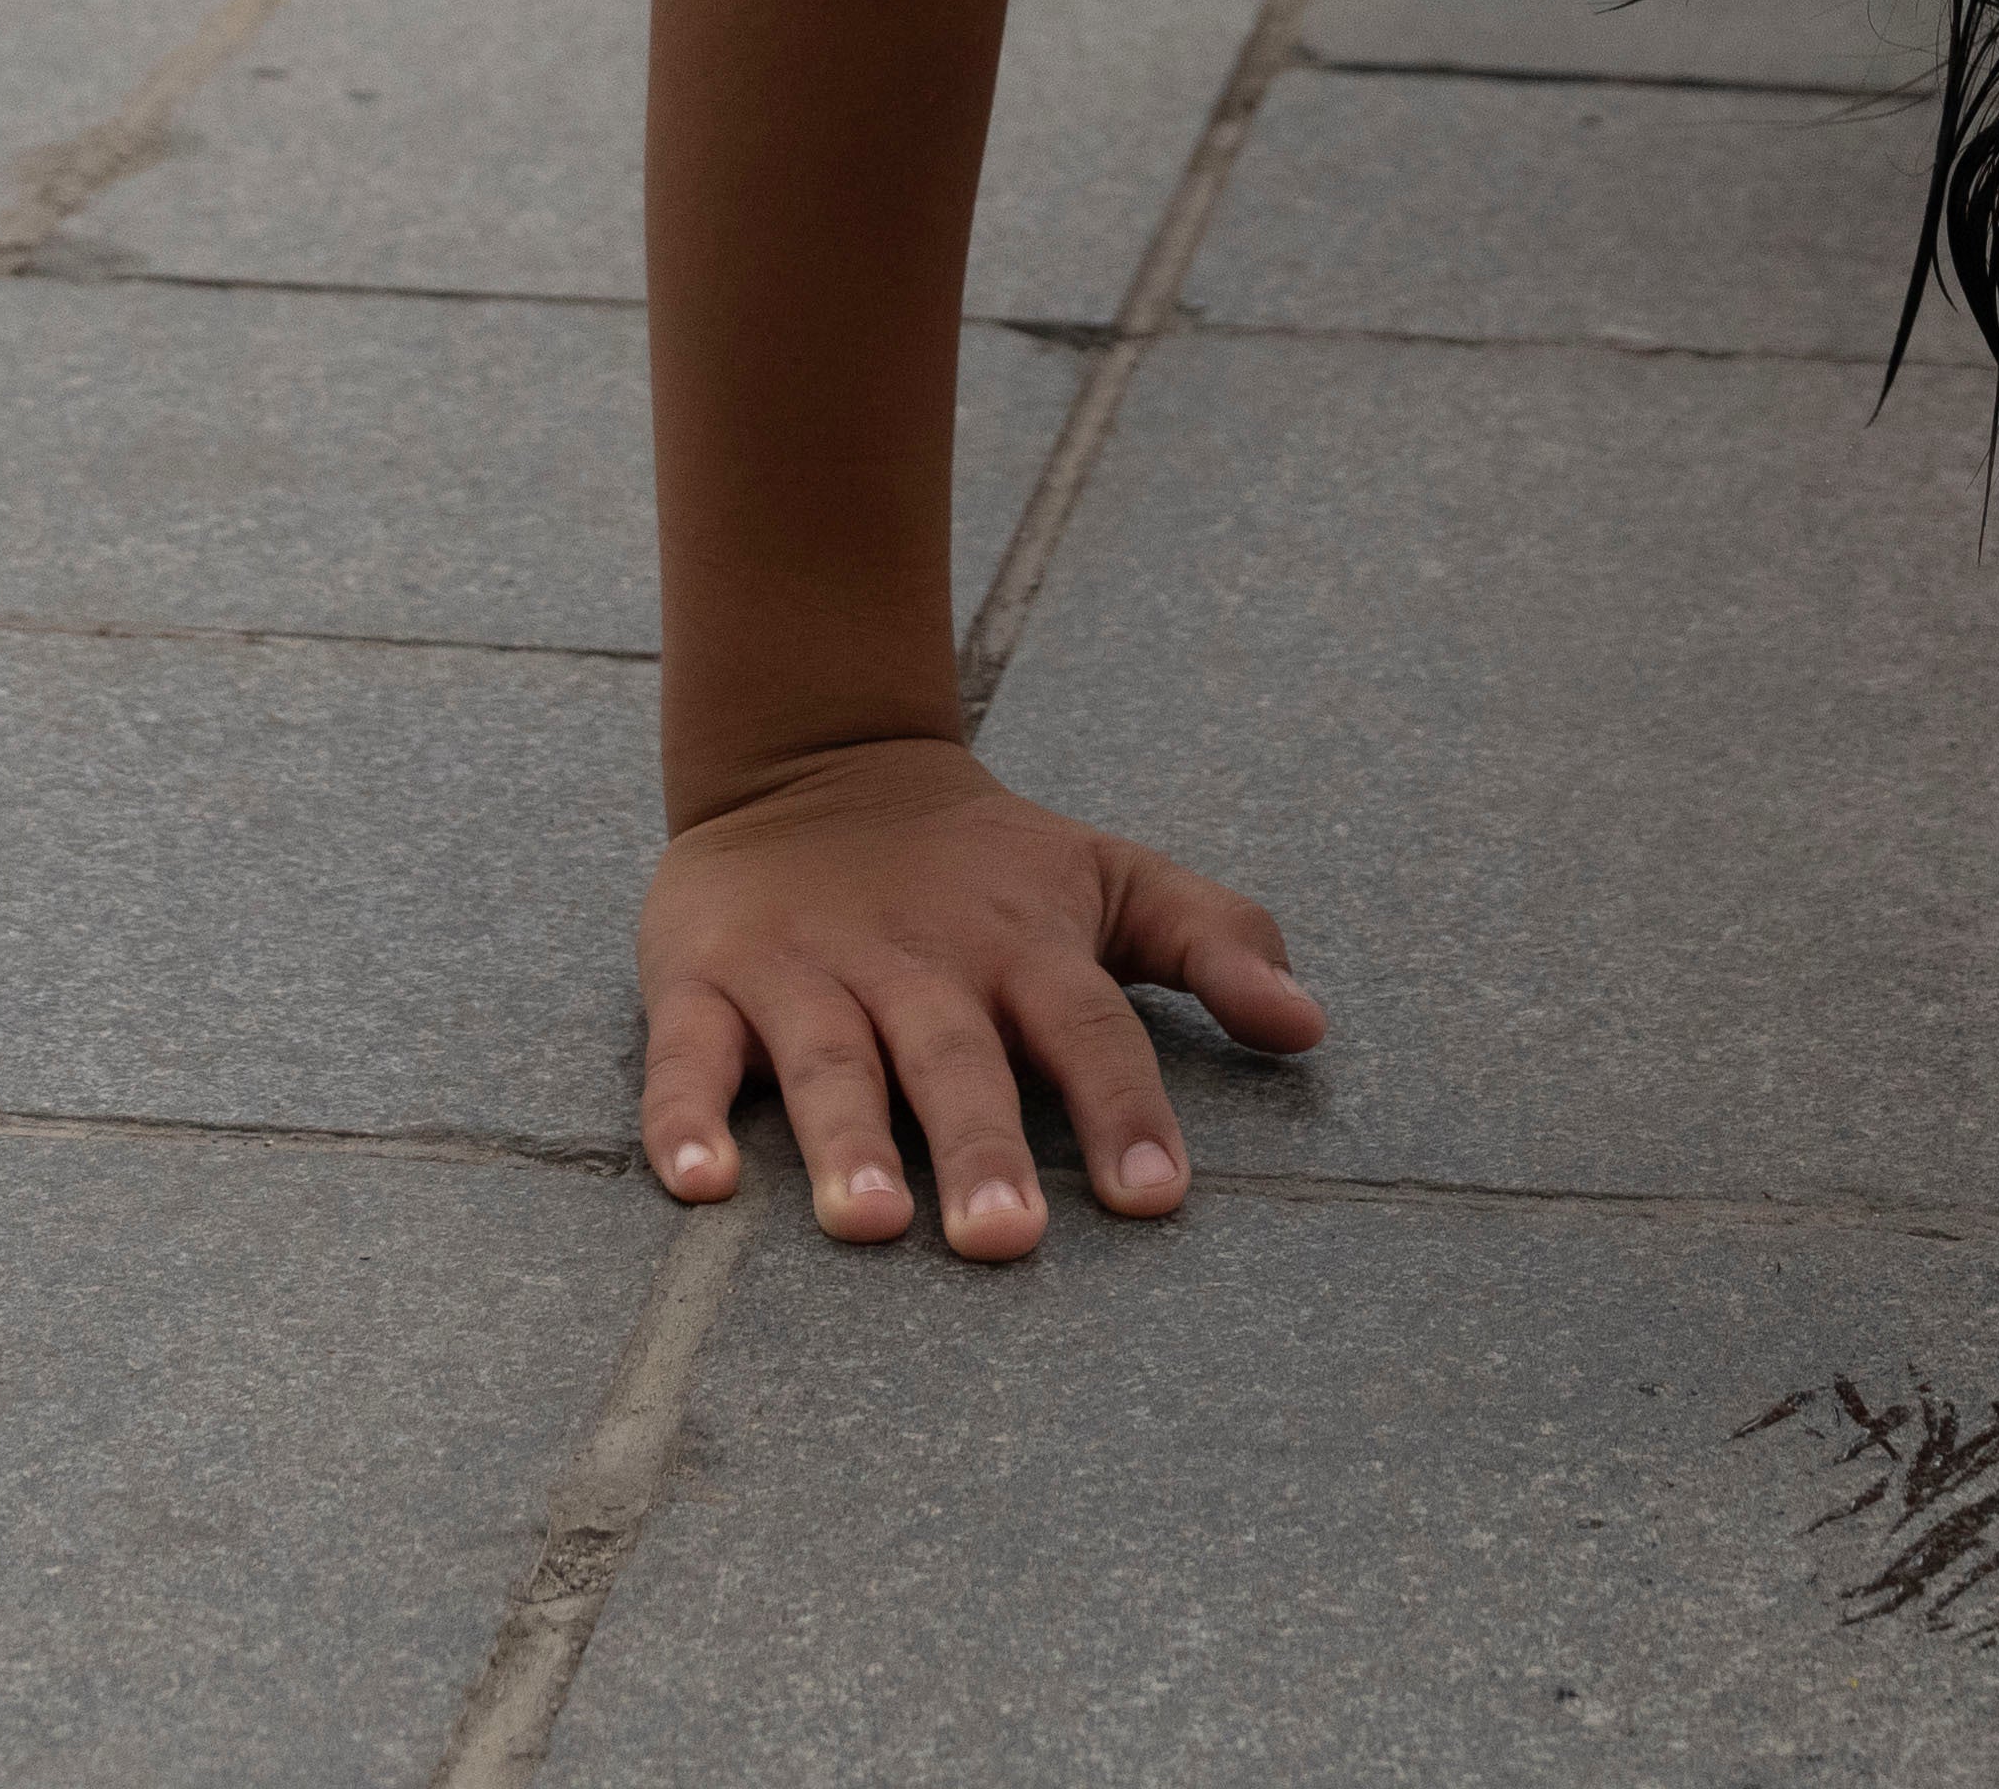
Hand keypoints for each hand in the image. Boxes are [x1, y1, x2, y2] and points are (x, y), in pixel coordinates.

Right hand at [638, 733, 1319, 1254]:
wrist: (814, 758)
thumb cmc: (985, 862)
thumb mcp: (1111, 876)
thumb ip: (1217, 940)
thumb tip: (1311, 1027)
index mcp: (1023, 945)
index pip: (1087, 1029)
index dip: (1123, 1109)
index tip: (1156, 1195)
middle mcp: (918, 961)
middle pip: (957, 1058)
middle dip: (981, 1147)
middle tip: (1005, 1240)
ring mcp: (807, 970)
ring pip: (830, 1062)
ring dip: (848, 1141)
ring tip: (871, 1224)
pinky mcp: (705, 979)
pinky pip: (690, 1056)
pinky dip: (686, 1119)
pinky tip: (700, 1185)